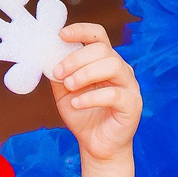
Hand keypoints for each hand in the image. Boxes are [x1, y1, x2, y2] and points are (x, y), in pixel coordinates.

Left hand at [50, 22, 140, 162]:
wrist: (96, 145)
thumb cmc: (83, 115)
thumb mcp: (64, 92)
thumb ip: (58, 74)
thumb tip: (45, 56)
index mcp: (104, 61)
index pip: (98, 36)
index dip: (81, 30)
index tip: (61, 34)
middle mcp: (120, 69)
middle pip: (102, 49)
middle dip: (76, 59)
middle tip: (58, 73)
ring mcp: (129, 85)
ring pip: (112, 65)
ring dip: (85, 74)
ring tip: (69, 87)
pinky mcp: (132, 104)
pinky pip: (114, 94)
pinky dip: (91, 97)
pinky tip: (77, 104)